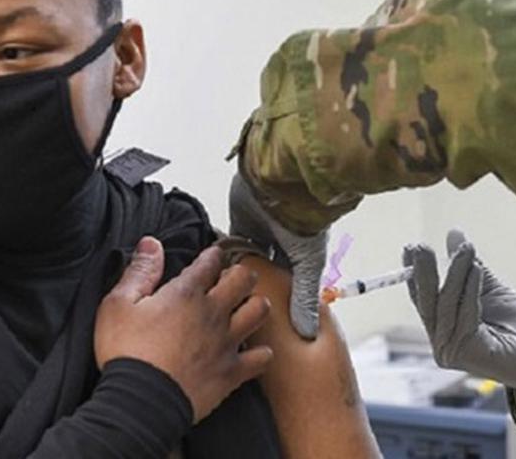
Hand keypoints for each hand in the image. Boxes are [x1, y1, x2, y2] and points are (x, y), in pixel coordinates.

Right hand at [94, 237, 273, 422]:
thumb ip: (139, 271)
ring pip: (260, 311)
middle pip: (244, 278)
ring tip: (247, 306)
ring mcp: (226, 342)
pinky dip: (261, 353)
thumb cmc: (125, 354)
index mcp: (186, 294)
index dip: (212, 255)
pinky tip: (254, 351)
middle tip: (234, 278)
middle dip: (241, 273)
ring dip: (256, 305)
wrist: (140, 404)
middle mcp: (213, 313)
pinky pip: (262, 357)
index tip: (212, 256)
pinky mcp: (232, 371)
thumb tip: (151, 244)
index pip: (210, 262)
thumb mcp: (117, 305)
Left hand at [229, 173, 326, 339]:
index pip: (283, 286)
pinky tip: (208, 270)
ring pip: (241, 259)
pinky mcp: (240, 221)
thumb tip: (307, 332)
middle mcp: (277, 247)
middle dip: (248, 288)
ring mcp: (258, 233)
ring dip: (231, 272)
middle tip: (231, 310)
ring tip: (216, 295)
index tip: (258, 321)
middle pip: (260, 273)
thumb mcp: (307, 264)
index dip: (271, 301)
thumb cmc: (304, 220)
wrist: (286, 185)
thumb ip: (303, 297)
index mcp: (297, 258)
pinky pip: (227, 242)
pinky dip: (219, 253)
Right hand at [405, 230, 515, 396]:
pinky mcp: (466, 355)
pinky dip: (470, 290)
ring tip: (466, 250)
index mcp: (441, 326)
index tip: (410, 248)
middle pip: (426, 303)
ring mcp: (450, 351)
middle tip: (422, 247)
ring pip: (446, 306)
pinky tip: (477, 270)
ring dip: (456, 274)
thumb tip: (454, 233)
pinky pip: (465, 316)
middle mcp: (440, 341)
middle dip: (424, 272)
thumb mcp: (488, 286)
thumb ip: (468, 264)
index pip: (421, 297)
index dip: (414, 272)